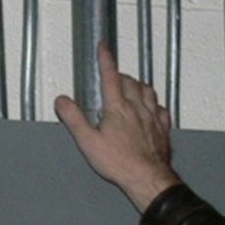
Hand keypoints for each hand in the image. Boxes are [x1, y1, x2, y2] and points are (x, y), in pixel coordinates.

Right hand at [54, 42, 181, 212]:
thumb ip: (74, 119)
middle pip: (130, 81)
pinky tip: (152, 108)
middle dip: (121, 75)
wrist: (147, 177)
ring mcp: (152, 117)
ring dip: (138, 86)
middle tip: (114, 77)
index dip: (106, 59)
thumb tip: (62, 101)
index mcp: (118, 108)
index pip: (110, 75)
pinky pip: (161, 108)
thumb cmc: (120, 162)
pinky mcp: (162, 128)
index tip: (103, 47)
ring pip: (148, 91)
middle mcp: (137, 108)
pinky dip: (154, 104)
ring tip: (132, 87)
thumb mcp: (88, 142)